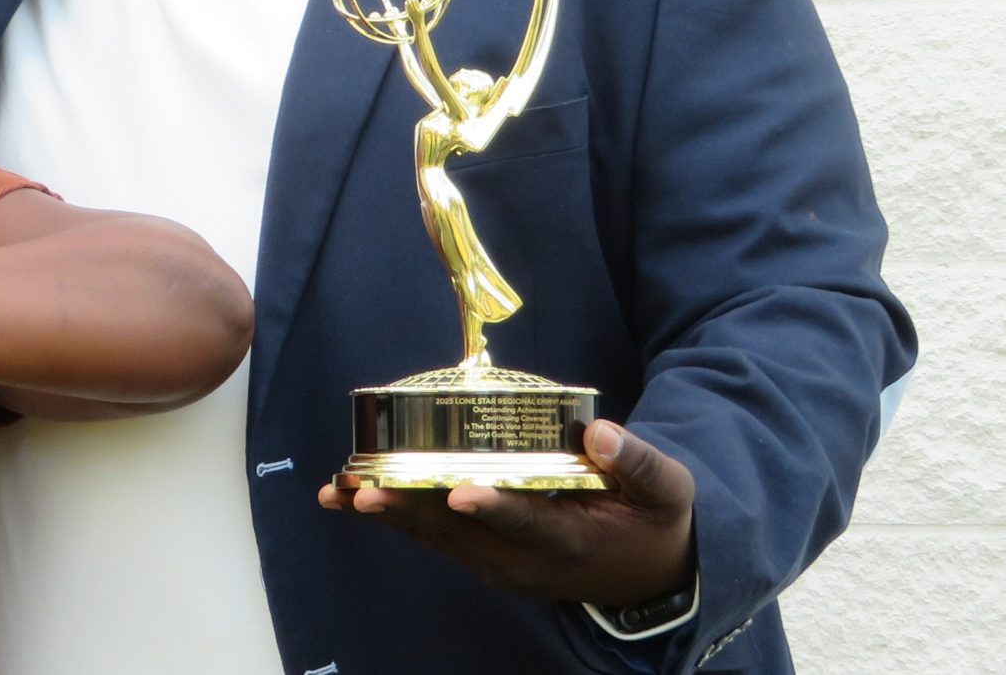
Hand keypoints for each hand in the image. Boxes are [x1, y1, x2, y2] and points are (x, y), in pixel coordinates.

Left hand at [315, 420, 698, 606]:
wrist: (649, 574)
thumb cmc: (654, 521)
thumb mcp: (667, 490)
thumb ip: (638, 462)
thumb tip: (600, 432)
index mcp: (570, 542)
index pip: (528, 524)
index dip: (493, 507)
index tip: (458, 492)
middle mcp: (523, 561)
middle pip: (459, 534)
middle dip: (409, 510)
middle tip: (362, 489)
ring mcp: (499, 564)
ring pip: (436, 538)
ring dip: (386, 514)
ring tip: (337, 492)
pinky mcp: (485, 557)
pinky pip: (434, 537)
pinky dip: (394, 517)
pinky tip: (351, 498)